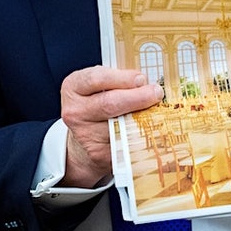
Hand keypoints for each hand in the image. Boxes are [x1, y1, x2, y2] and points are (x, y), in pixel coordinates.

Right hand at [58, 65, 162, 187]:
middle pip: (110, 103)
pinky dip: (141, 134)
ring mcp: (84, 134)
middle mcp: (75, 111)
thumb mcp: (99, 85)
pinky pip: (125, 143)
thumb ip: (119, 79)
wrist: (84, 136)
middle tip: (156, 93)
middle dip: (138, 97)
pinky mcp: (98, 152)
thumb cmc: (98, 101)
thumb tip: (147, 81)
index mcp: (73, 87)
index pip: (97, 79)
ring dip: (143, 117)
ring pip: (120, 125)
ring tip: (157, 110)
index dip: (123, 78)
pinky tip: (150, 128)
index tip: (142, 78)